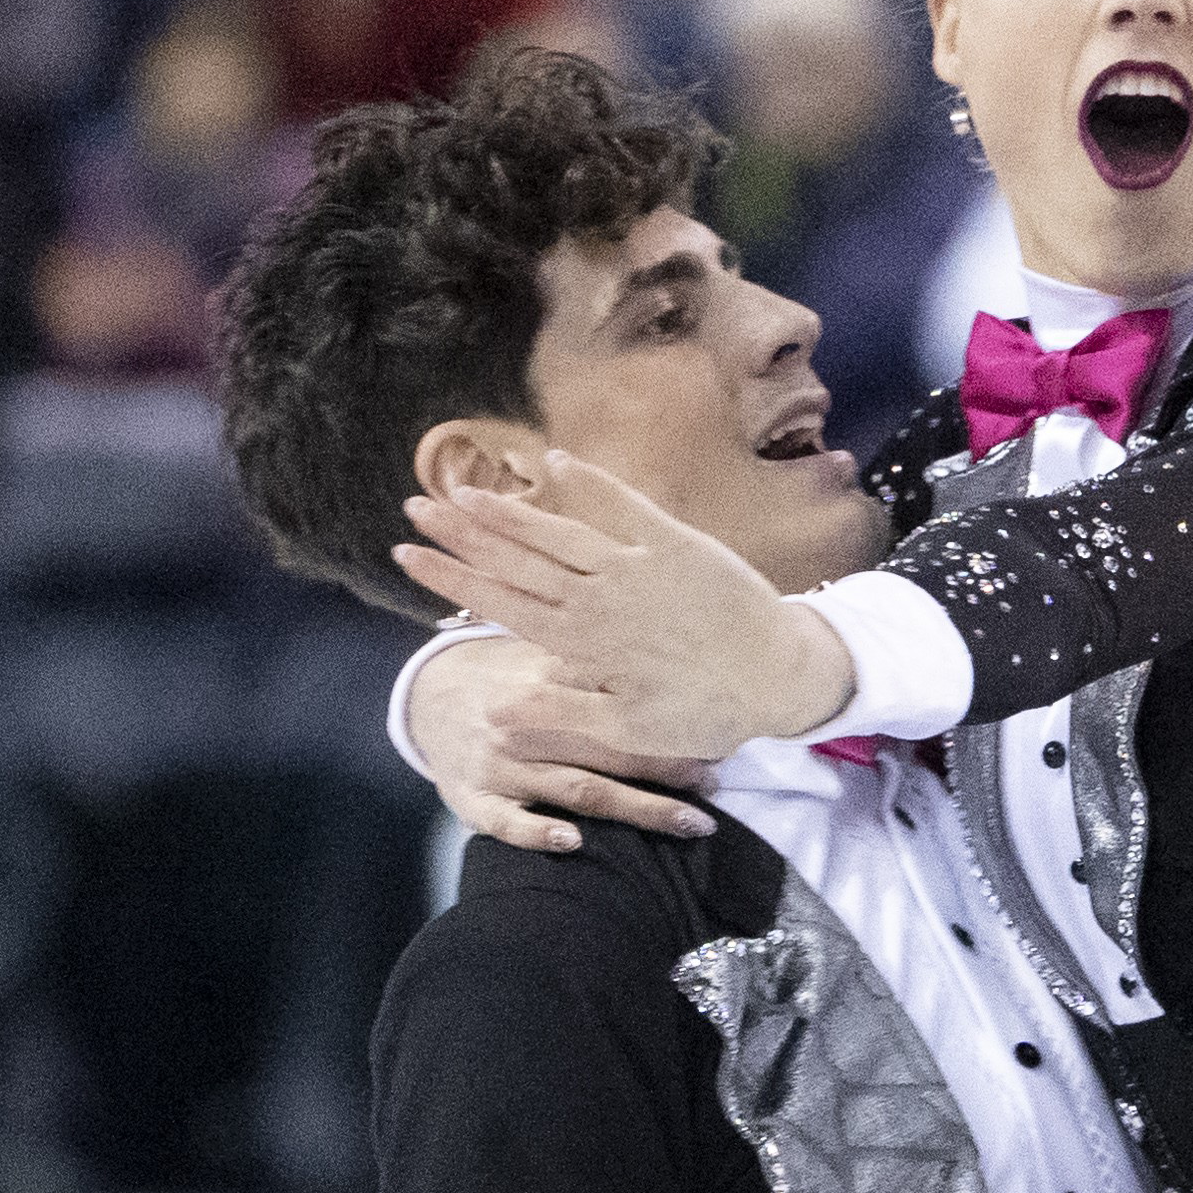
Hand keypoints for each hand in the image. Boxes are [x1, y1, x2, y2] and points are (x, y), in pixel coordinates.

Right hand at [392, 453, 858, 761]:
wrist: (784, 672)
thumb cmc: (709, 711)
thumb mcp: (631, 731)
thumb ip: (560, 716)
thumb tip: (492, 714)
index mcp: (584, 641)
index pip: (501, 601)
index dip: (452, 575)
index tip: (408, 555)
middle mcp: (601, 595)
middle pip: (516, 557)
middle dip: (462, 531)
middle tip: (414, 506)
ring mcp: (637, 563)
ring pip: (557, 530)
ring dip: (508, 508)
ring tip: (462, 487)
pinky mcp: (675, 542)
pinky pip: (624, 504)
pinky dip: (589, 482)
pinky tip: (553, 461)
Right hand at [406, 629, 719, 849]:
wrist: (423, 696)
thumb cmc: (508, 675)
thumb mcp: (543, 651)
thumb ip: (597, 656)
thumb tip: (681, 655)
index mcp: (547, 680)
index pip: (615, 694)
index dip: (667, 710)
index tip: (719, 722)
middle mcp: (527, 722)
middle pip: (608, 745)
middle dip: (668, 764)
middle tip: (719, 779)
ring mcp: (501, 764)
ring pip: (576, 788)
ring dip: (638, 807)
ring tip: (693, 823)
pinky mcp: (473, 800)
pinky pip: (505, 822)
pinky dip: (537, 832)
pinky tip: (573, 843)